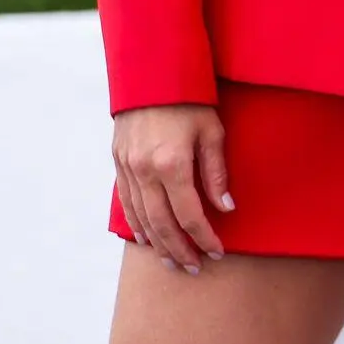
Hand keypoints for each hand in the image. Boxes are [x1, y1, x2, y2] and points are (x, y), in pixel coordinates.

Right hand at [112, 103, 231, 273]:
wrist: (151, 75)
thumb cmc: (191, 100)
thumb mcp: (213, 131)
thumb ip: (217, 172)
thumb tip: (225, 208)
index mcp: (171, 163)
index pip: (189, 214)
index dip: (204, 237)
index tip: (218, 252)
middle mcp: (144, 171)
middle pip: (162, 224)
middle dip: (180, 250)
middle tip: (195, 268)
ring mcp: (127, 169)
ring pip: (141, 218)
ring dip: (158, 243)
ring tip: (173, 261)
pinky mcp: (119, 164)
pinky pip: (127, 203)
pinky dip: (137, 224)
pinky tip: (148, 237)